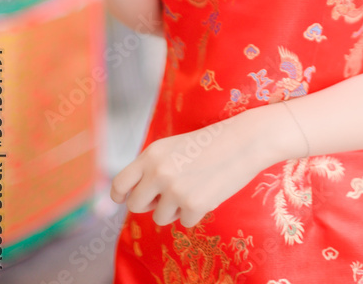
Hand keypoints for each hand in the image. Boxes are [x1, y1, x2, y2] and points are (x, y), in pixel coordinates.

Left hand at [109, 111, 270, 227]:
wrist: (243, 141)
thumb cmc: (211, 143)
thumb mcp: (174, 147)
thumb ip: (153, 168)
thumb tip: (141, 198)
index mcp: (151, 154)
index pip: (120, 183)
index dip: (119, 195)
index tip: (123, 199)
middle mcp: (158, 172)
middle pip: (136, 205)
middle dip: (149, 205)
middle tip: (167, 196)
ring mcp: (174, 190)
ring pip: (160, 217)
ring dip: (175, 209)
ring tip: (195, 187)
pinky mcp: (192, 205)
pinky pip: (185, 221)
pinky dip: (196, 212)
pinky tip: (209, 191)